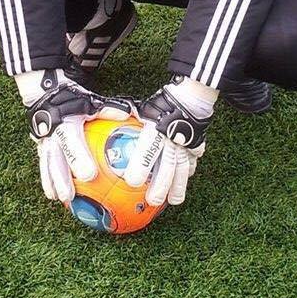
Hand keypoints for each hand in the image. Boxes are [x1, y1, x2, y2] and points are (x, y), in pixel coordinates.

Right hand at [20, 68, 133, 202]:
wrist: (50, 95)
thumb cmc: (77, 102)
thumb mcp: (91, 102)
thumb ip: (108, 109)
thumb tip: (127, 114)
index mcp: (66, 121)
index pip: (71, 140)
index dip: (79, 156)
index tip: (90, 175)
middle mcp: (52, 133)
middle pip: (56, 157)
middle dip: (61, 177)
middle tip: (69, 194)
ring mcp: (44, 141)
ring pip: (47, 164)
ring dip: (53, 181)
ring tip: (61, 199)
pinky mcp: (40, 147)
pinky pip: (44, 165)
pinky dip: (48, 180)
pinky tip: (54, 196)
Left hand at [124, 75, 217, 206]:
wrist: (190, 95)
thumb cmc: (158, 104)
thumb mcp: (138, 108)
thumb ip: (120, 116)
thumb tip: (98, 119)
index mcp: (156, 128)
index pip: (148, 148)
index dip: (141, 165)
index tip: (131, 181)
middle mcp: (172, 137)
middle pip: (167, 164)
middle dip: (161, 184)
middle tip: (151, 200)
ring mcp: (187, 143)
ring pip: (182, 168)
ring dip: (178, 186)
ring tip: (173, 202)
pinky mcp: (197, 145)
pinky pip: (192, 161)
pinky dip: (188, 173)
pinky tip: (184, 184)